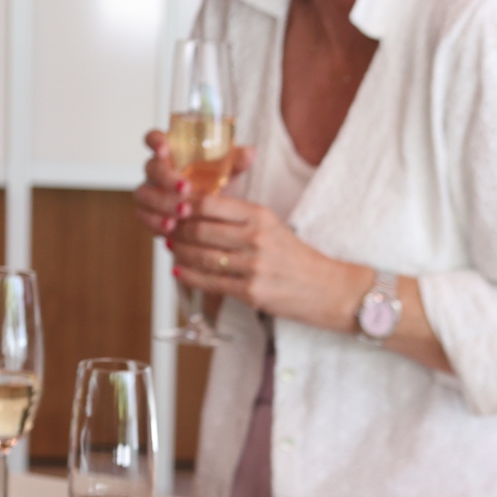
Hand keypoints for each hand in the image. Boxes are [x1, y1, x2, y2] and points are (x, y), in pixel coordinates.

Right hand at [134, 129, 254, 238]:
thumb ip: (235, 161)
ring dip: (162, 203)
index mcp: (172, 154)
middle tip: (186, 189)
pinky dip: (155, 222)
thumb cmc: (218, 187)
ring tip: (183, 212)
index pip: (155, 139)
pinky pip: (144, 216)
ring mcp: (151, 192)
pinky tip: (171, 228)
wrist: (214, 218)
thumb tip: (249, 153)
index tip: (165, 148)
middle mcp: (157, 171)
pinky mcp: (149, 213)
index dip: (156, 141)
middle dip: (166, 178)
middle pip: (150, 168)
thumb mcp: (228, 173)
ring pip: (144, 193)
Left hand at [170, 190, 369, 328]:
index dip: (183, 205)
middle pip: (199, 229)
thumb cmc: (298, 259)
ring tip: (171, 248)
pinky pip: (210, 282)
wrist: (329, 290)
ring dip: (179, 252)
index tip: (174, 207)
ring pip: (200, 256)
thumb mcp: (273, 226)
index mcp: (260, 216)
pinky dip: (190, 275)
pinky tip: (180, 270)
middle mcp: (255, 239)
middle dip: (176, 230)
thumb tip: (200, 212)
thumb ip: (240, 218)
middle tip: (167, 229)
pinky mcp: (251, 292)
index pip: (209, 204)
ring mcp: (252, 267)